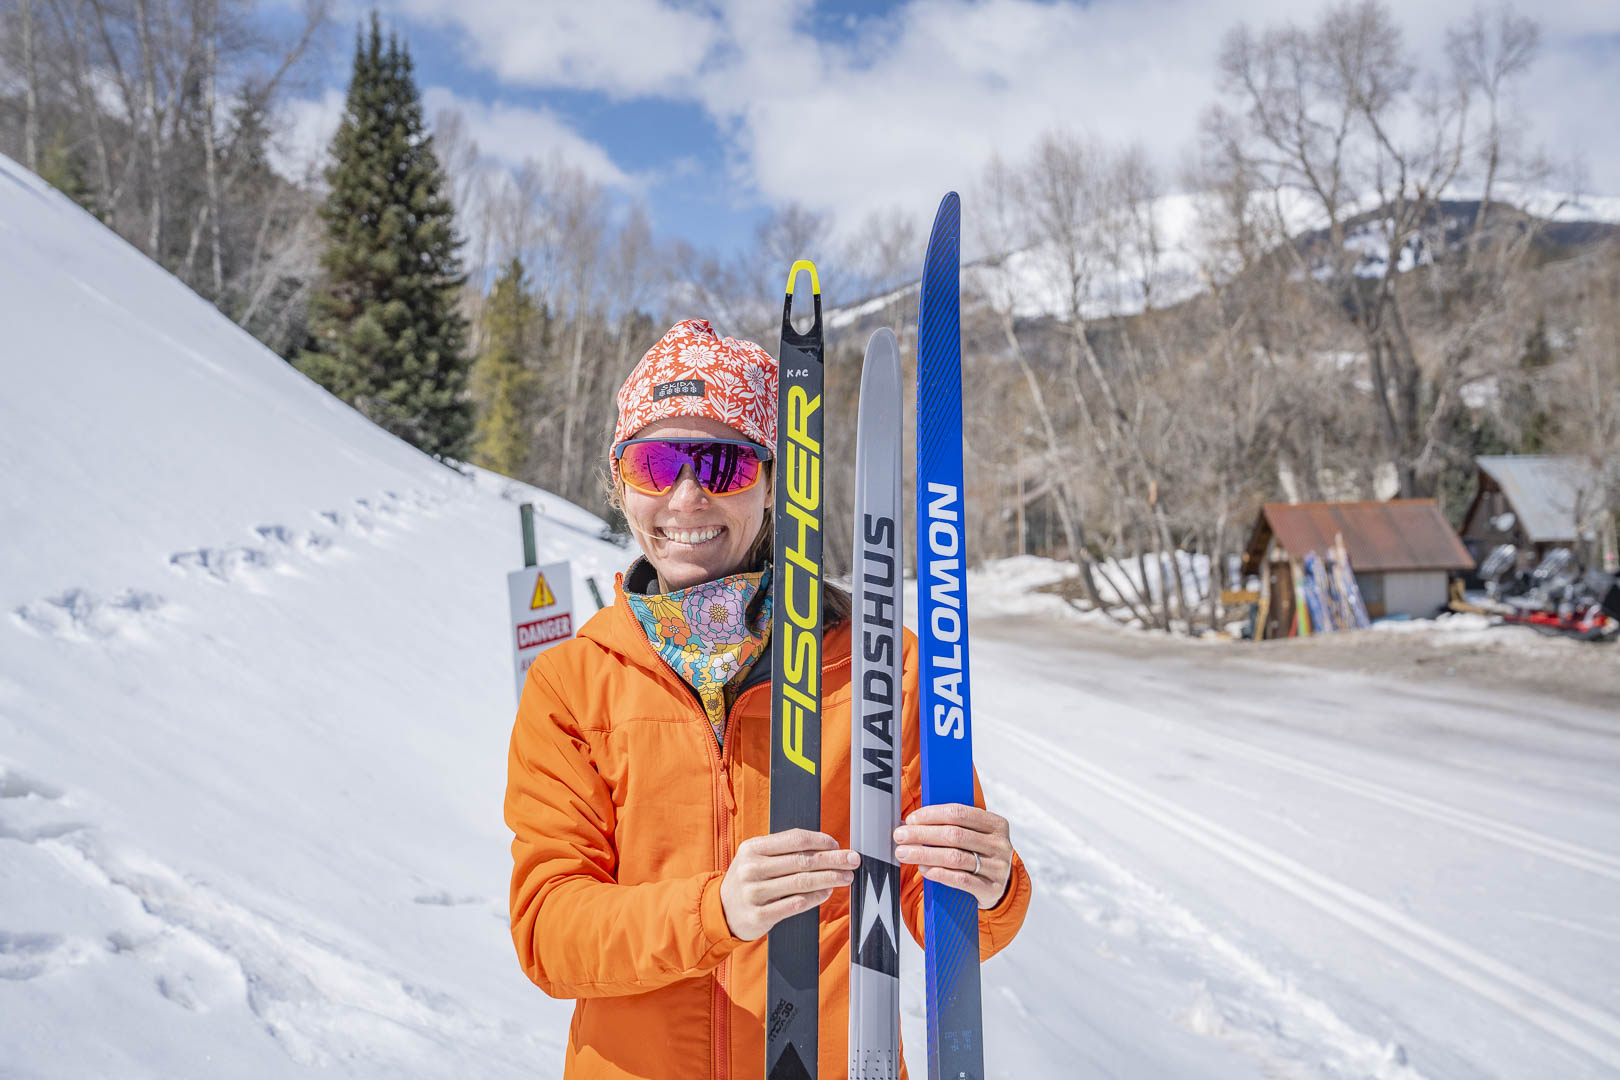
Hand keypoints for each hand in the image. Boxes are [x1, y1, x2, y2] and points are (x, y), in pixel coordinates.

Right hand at [719, 829, 860, 940]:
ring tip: (846, 877)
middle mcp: (752, 868)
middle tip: (854, 860)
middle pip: (802, 861)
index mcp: (752, 848)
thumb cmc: (748, 880)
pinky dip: (815, 898)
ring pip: (801, 883)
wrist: (719, 911)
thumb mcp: (755, 858)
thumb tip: (824, 848)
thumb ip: (783, 851)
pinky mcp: (759, 915)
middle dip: (832, 860)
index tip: (837, 845)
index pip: (794, 839)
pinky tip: (827, 893)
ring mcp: (754, 893)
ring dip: (829, 879)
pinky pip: (794, 905)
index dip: (819, 841)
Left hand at [894, 803, 1012, 909]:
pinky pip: (961, 880)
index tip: (911, 819)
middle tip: (900, 836)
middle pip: (954, 835)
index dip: (931, 814)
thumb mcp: (974, 835)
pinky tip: (924, 869)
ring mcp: (998, 868)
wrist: (998, 887)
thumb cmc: (978, 855)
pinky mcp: (992, 889)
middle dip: (922, 834)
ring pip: (955, 857)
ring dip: (925, 854)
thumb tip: (913, 822)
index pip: (959, 812)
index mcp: (996, 823)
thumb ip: (951, 825)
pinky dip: (939, 873)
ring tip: (905, 853)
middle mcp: (999, 844)